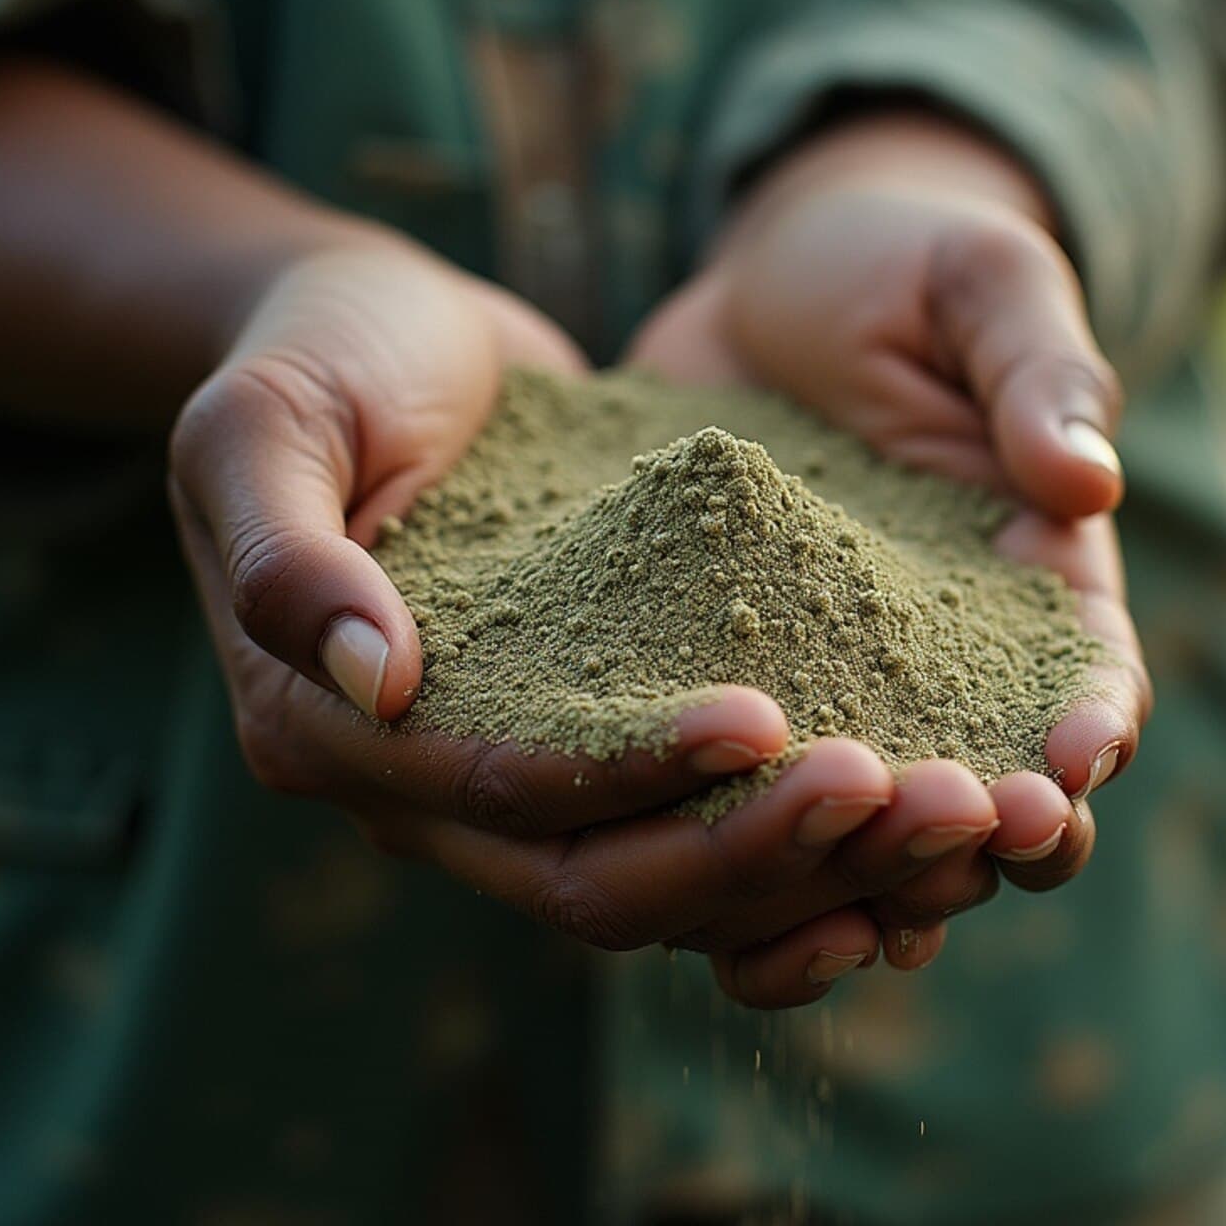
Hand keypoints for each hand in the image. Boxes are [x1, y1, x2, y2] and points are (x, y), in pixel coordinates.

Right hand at [169, 244, 1033, 1006]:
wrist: (381, 340)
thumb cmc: (317, 360)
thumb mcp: (264, 423)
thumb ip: (285, 548)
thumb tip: (370, 675)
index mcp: (336, 742)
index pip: (508, 796)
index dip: (638, 772)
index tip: (772, 714)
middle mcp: (434, 800)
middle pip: (612, 885)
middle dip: (765, 853)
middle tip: (918, 799)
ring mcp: (530, 783)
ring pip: (684, 885)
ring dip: (822, 870)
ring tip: (962, 816)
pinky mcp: (611, 743)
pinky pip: (716, 827)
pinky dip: (815, 846)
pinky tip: (927, 828)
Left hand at [627, 114, 1153, 964]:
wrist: (774, 277)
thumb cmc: (907, 265)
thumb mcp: (983, 286)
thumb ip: (1039, 374)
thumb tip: (1085, 480)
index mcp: (1037, 581)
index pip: (1086, 681)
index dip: (1085, 733)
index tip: (1066, 769)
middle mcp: (945, 664)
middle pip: (987, 789)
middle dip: (979, 835)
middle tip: (954, 848)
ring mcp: (835, 691)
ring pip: (866, 830)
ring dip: (862, 881)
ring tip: (839, 916)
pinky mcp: (725, 692)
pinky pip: (740, 804)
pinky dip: (741, 871)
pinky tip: (708, 918)